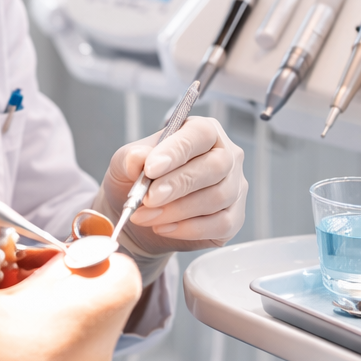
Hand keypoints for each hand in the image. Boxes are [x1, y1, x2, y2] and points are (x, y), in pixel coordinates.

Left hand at [97, 116, 246, 255]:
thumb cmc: (140, 180)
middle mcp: (226, 155)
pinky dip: (188, 229)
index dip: (176, 151)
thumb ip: (130, 158)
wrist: (142, 214)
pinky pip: (220, 224)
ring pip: (217, 197)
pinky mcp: (234, 217)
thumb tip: (137, 159)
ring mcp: (234, 187)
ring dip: (177, 210)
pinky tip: (164, 228)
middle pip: (215, 166)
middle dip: (178, 185)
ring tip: (147, 216)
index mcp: (204, 132)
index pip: (199, 134)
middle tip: (148, 198)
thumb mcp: (125, 164)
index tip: (151, 169)